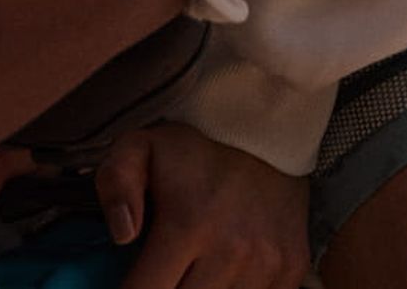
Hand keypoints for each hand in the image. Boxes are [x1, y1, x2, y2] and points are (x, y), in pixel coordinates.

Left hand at [96, 121, 311, 288]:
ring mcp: (266, 265)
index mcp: (188, 223)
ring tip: (191, 273)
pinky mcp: (290, 271)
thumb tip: (122, 235)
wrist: (266, 133)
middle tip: (162, 276)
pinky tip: (221, 277)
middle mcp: (230, 250)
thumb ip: (116, 183)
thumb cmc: (194, 150)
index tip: (133, 282)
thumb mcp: (141, 147)